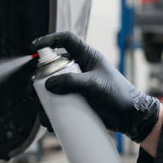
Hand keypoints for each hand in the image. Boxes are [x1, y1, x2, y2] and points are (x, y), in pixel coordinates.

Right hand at [29, 31, 160, 143]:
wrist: (131, 118)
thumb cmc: (118, 96)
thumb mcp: (94, 86)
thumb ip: (71, 82)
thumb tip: (48, 84)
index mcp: (87, 57)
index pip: (66, 40)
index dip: (49, 40)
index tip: (33, 47)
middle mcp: (80, 69)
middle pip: (53, 68)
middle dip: (39, 81)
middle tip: (31, 93)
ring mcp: (78, 86)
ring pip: (54, 89)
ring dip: (45, 102)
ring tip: (44, 117)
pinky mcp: (79, 101)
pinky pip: (61, 104)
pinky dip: (53, 113)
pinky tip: (51, 123)